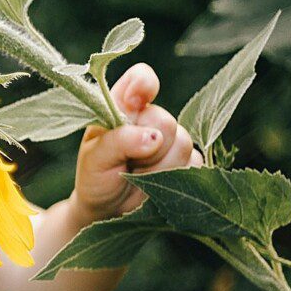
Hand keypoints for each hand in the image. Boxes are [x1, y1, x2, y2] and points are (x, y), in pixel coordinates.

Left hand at [71, 62, 202, 223]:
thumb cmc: (95, 178)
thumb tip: (155, 137)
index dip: (143, 85)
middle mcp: (149, 118)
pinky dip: (173, 178)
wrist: (108, 210)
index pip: (140, 79)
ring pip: (183, 145)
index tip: (136, 102)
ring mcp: (171, 139)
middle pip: (165, 120)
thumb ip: (119, 142)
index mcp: (122, 106)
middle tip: (127, 162)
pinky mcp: (188, 161)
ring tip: (137, 174)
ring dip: (157, 167)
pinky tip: (155, 183)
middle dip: (146, 148)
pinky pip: (194, 165)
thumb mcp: (95, 159)